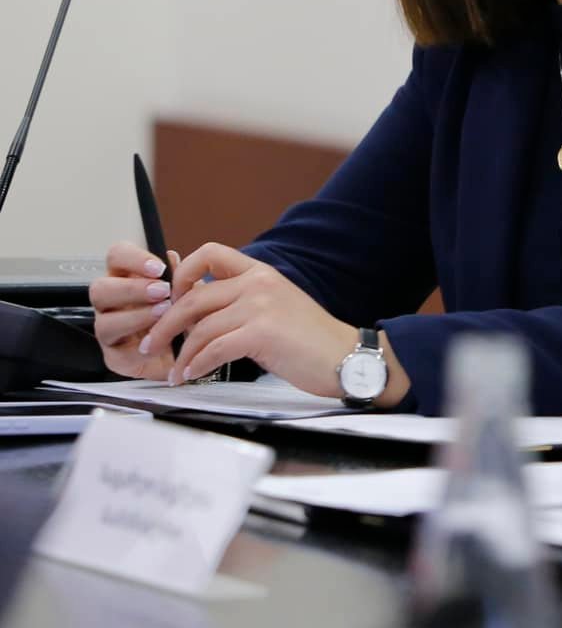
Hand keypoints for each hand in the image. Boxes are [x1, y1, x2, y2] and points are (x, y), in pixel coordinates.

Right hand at [90, 241, 182, 379]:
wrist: (191, 352)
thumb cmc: (183, 315)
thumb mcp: (187, 292)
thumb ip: (177, 275)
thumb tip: (171, 257)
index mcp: (126, 278)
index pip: (116, 256)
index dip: (132, 258)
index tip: (159, 268)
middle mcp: (111, 303)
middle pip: (99, 289)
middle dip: (132, 289)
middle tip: (161, 291)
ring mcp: (109, 330)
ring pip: (104, 322)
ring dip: (136, 316)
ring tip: (164, 314)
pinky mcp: (115, 357)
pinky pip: (118, 351)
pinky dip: (141, 346)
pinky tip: (161, 342)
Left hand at [144, 242, 407, 403]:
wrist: (344, 356)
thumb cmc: (308, 338)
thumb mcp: (273, 306)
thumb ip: (239, 301)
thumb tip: (195, 309)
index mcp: (260, 272)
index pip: (209, 253)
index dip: (181, 273)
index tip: (170, 299)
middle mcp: (258, 283)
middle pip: (192, 297)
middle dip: (164, 324)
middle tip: (152, 343)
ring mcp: (261, 306)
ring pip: (200, 328)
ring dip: (181, 354)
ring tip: (176, 372)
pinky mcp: (261, 333)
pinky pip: (213, 349)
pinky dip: (197, 365)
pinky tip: (193, 375)